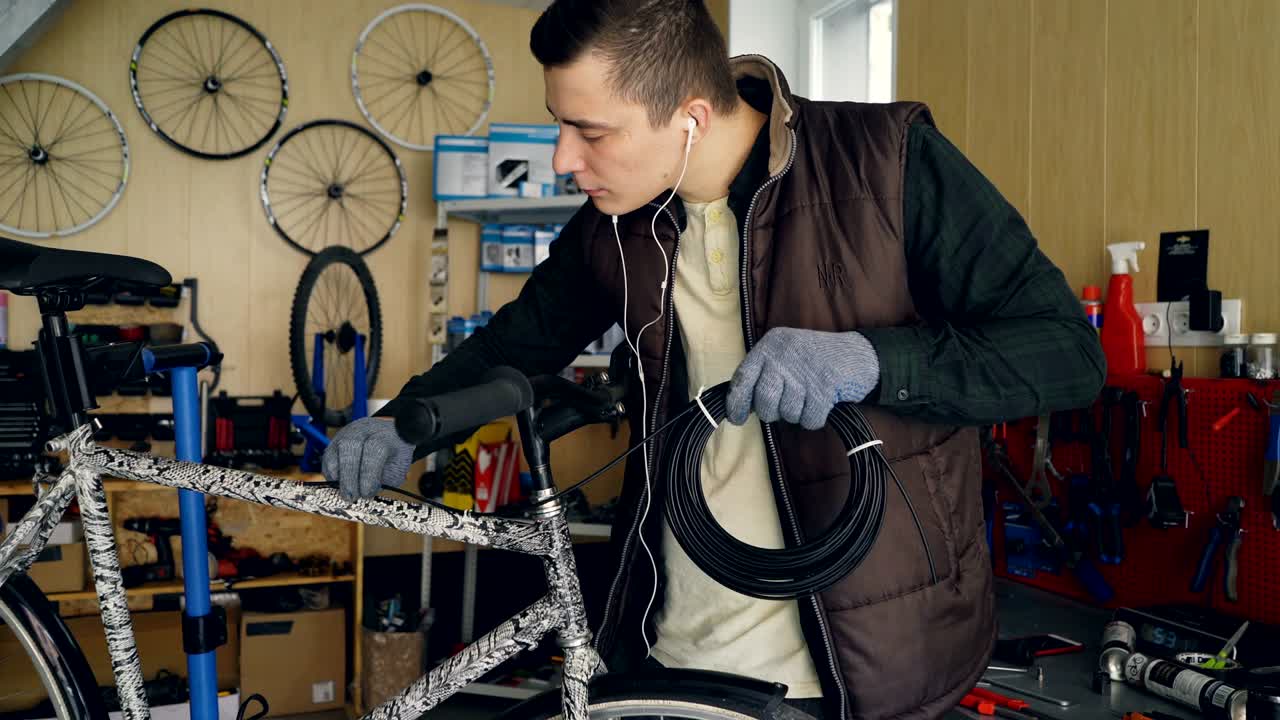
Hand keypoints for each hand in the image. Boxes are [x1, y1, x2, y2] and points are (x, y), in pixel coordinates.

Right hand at [322, 417, 414, 498]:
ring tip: (347, 494)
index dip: (368, 474)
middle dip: (349, 477)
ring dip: (338, 478)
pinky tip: (341, 485)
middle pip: (349, 448)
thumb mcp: (397, 468)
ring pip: (333, 453)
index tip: (367, 494)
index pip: (374, 449)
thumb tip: (365, 493)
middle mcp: (363, 430)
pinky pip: (326, 460)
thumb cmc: (394, 457)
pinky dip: (331, 475)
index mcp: (384, 434)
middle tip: (352, 498)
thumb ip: (384, 479)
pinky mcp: (333, 442)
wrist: (389, 436)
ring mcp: (345, 434)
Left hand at [726, 328, 879, 429]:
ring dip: (797, 414)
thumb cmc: (814, 360)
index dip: (736, 403)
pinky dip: (814, 419)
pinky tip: (821, 404)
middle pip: (765, 401)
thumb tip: (742, 406)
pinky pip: (809, 419)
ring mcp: (804, 370)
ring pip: (787, 413)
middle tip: (785, 406)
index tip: (737, 418)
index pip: (743, 378)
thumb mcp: (784, 354)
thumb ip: (763, 374)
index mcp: (770, 345)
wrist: (857, 354)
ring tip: (807, 398)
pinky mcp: (824, 386)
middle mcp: (784, 355)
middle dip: (772, 412)